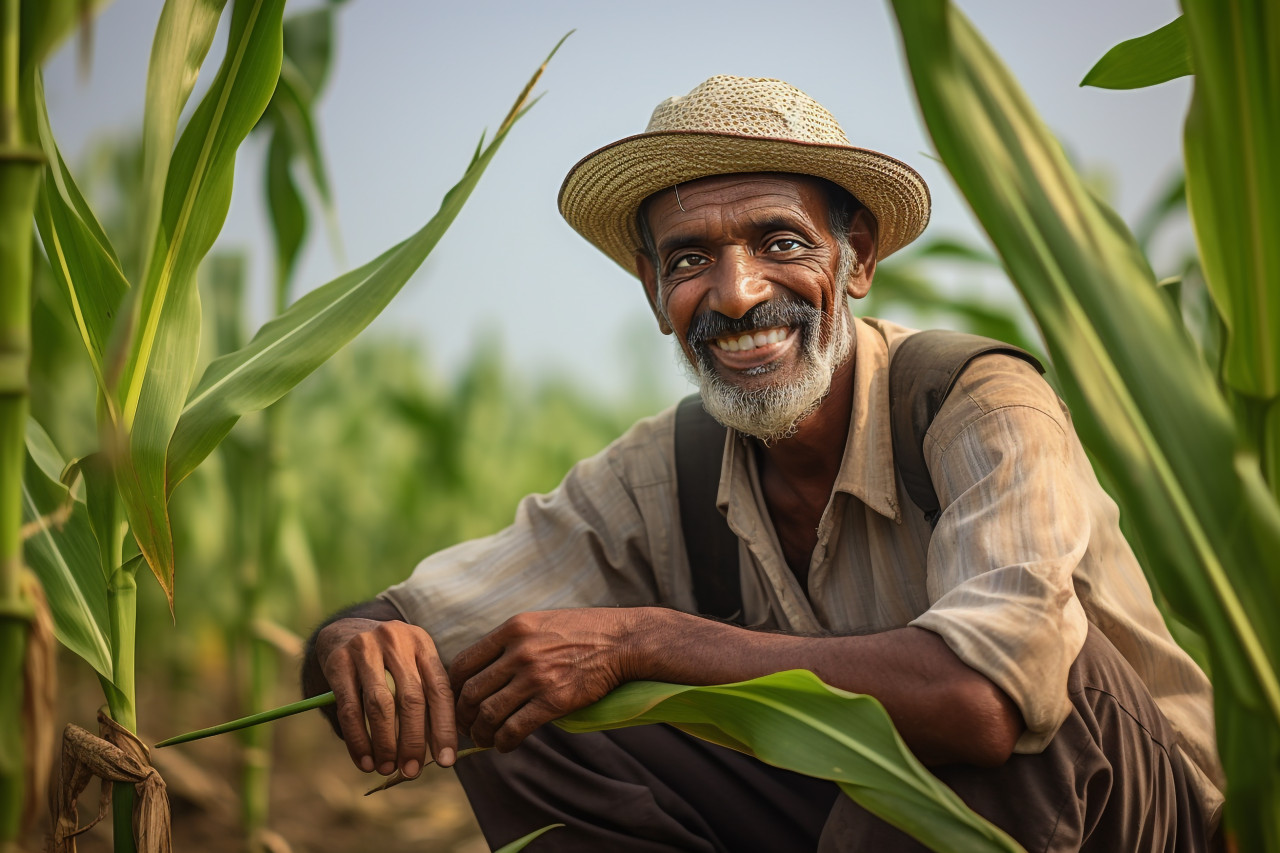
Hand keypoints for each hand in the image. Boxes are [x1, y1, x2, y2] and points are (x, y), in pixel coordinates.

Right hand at [317, 617, 456, 776]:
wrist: (343, 631)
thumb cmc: (386, 660)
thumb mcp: (410, 664)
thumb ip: (425, 697)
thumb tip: (438, 751)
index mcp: (422, 643)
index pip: (439, 690)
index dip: (445, 728)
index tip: (446, 762)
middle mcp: (396, 641)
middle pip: (411, 698)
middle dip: (413, 741)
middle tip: (412, 772)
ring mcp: (366, 648)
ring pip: (380, 705)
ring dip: (385, 744)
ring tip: (387, 768)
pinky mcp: (339, 661)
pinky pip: (350, 708)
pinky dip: (358, 740)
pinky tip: (364, 761)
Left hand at [450, 608, 639, 751]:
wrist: (624, 641)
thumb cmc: (584, 631)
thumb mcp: (541, 622)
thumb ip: (513, 640)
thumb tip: (486, 667)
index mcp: (513, 629)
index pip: (463, 662)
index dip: (453, 688)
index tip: (455, 701)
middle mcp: (519, 651)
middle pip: (470, 691)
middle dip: (462, 716)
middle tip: (465, 727)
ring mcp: (535, 676)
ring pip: (488, 714)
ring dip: (480, 734)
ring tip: (484, 740)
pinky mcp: (553, 700)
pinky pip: (515, 728)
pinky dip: (504, 742)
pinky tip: (505, 745)